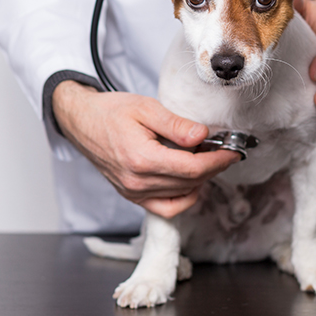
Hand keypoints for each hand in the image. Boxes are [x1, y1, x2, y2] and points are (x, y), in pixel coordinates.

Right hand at [52, 81, 239, 217]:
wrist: (82, 122)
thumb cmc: (110, 112)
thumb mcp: (145, 108)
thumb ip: (176, 125)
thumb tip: (202, 136)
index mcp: (142, 159)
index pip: (193, 168)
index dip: (218, 161)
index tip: (233, 152)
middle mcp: (137, 182)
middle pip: (190, 183)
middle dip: (214, 168)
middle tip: (225, 151)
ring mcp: (133, 192)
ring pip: (181, 196)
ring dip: (201, 180)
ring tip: (208, 160)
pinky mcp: (132, 195)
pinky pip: (165, 207)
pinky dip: (183, 197)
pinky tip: (190, 180)